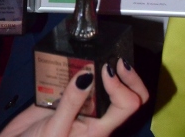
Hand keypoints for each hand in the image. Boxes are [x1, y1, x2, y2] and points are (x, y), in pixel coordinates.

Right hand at [0, 60, 147, 136]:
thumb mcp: (55, 131)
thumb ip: (71, 104)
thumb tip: (88, 74)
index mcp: (100, 128)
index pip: (128, 104)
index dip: (121, 85)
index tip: (106, 70)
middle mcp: (97, 115)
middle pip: (129, 94)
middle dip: (128, 76)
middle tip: (115, 60)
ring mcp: (85, 104)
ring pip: (107, 84)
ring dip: (106, 68)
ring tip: (96, 56)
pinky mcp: (70, 95)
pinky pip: (82, 78)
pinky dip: (83, 67)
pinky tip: (75, 61)